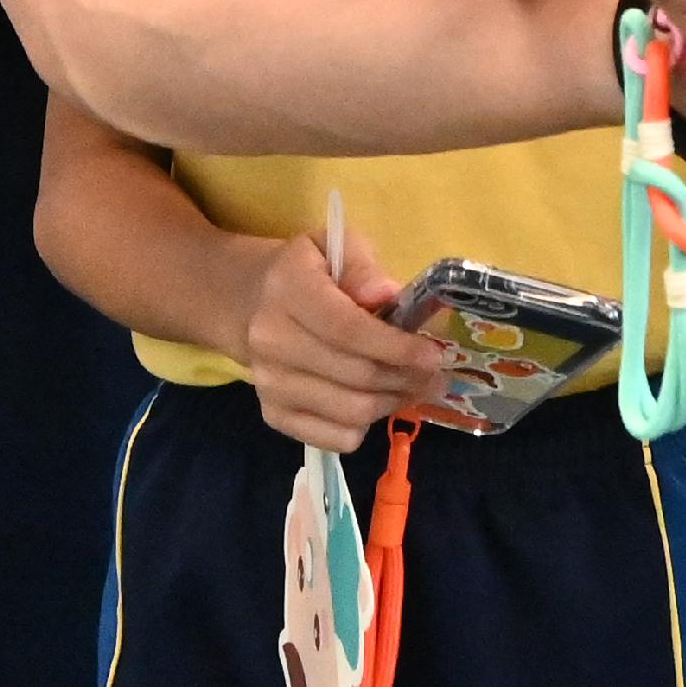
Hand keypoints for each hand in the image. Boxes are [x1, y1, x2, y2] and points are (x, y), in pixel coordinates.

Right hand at [235, 228, 441, 452]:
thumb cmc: (307, 271)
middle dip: (405, 378)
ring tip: (413, 388)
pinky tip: (375, 401)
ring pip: (349, 412)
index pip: (347, 329)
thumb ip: (363, 268)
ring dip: (392, 403)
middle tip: (435, 375)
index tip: (433, 354)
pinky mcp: (273, 415)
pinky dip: (365, 426)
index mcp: (288, 291)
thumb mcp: (336, 247)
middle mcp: (271, 341)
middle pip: (355, 375)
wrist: (249, 302)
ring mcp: (269, 384)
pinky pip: (334, 438)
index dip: (395, 347)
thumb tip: (388, 295)